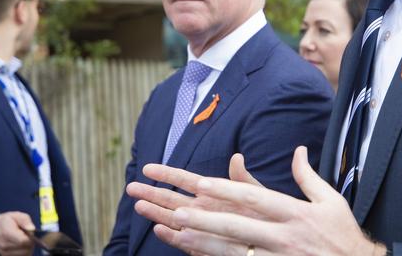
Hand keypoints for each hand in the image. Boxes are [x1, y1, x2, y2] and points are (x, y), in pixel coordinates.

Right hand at [0, 211, 34, 255]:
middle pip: (25, 248)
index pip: (23, 241)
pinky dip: (24, 251)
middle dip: (30, 242)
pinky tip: (21, 245)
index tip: (30, 232)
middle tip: (27, 235)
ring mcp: (4, 253)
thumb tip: (32, 229)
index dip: (31, 237)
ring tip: (23, 239)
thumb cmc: (7, 221)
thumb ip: (25, 221)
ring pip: (25, 253)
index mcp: (7, 233)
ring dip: (28, 247)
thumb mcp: (16, 215)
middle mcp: (4, 245)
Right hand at [127, 153, 262, 230]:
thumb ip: (242, 177)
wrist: (271, 236)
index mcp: (210, 191)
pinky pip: (185, 241)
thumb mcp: (254, 191)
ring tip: (139, 206)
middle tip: (130, 187)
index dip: (166, 173)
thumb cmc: (263, 212)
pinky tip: (160, 229)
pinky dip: (172, 236)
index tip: (147, 168)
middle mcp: (202, 208)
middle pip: (171, 199)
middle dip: (151, 193)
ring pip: (173, 219)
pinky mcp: (205, 245)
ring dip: (156, 213)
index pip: (183, 179)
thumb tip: (237, 156)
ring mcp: (201, 225)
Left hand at [133, 146, 384, 255]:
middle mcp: (285, 236)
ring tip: (179, 234)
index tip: (202, 182)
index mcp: (296, 212)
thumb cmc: (343, 235)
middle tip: (178, 210)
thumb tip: (298, 150)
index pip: (256, 198)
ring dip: (205, 242)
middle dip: (206, 218)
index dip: (228, 190)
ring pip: (235, 251)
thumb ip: (307, 176)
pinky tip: (199, 255)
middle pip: (239, 226)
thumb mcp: (331, 201)